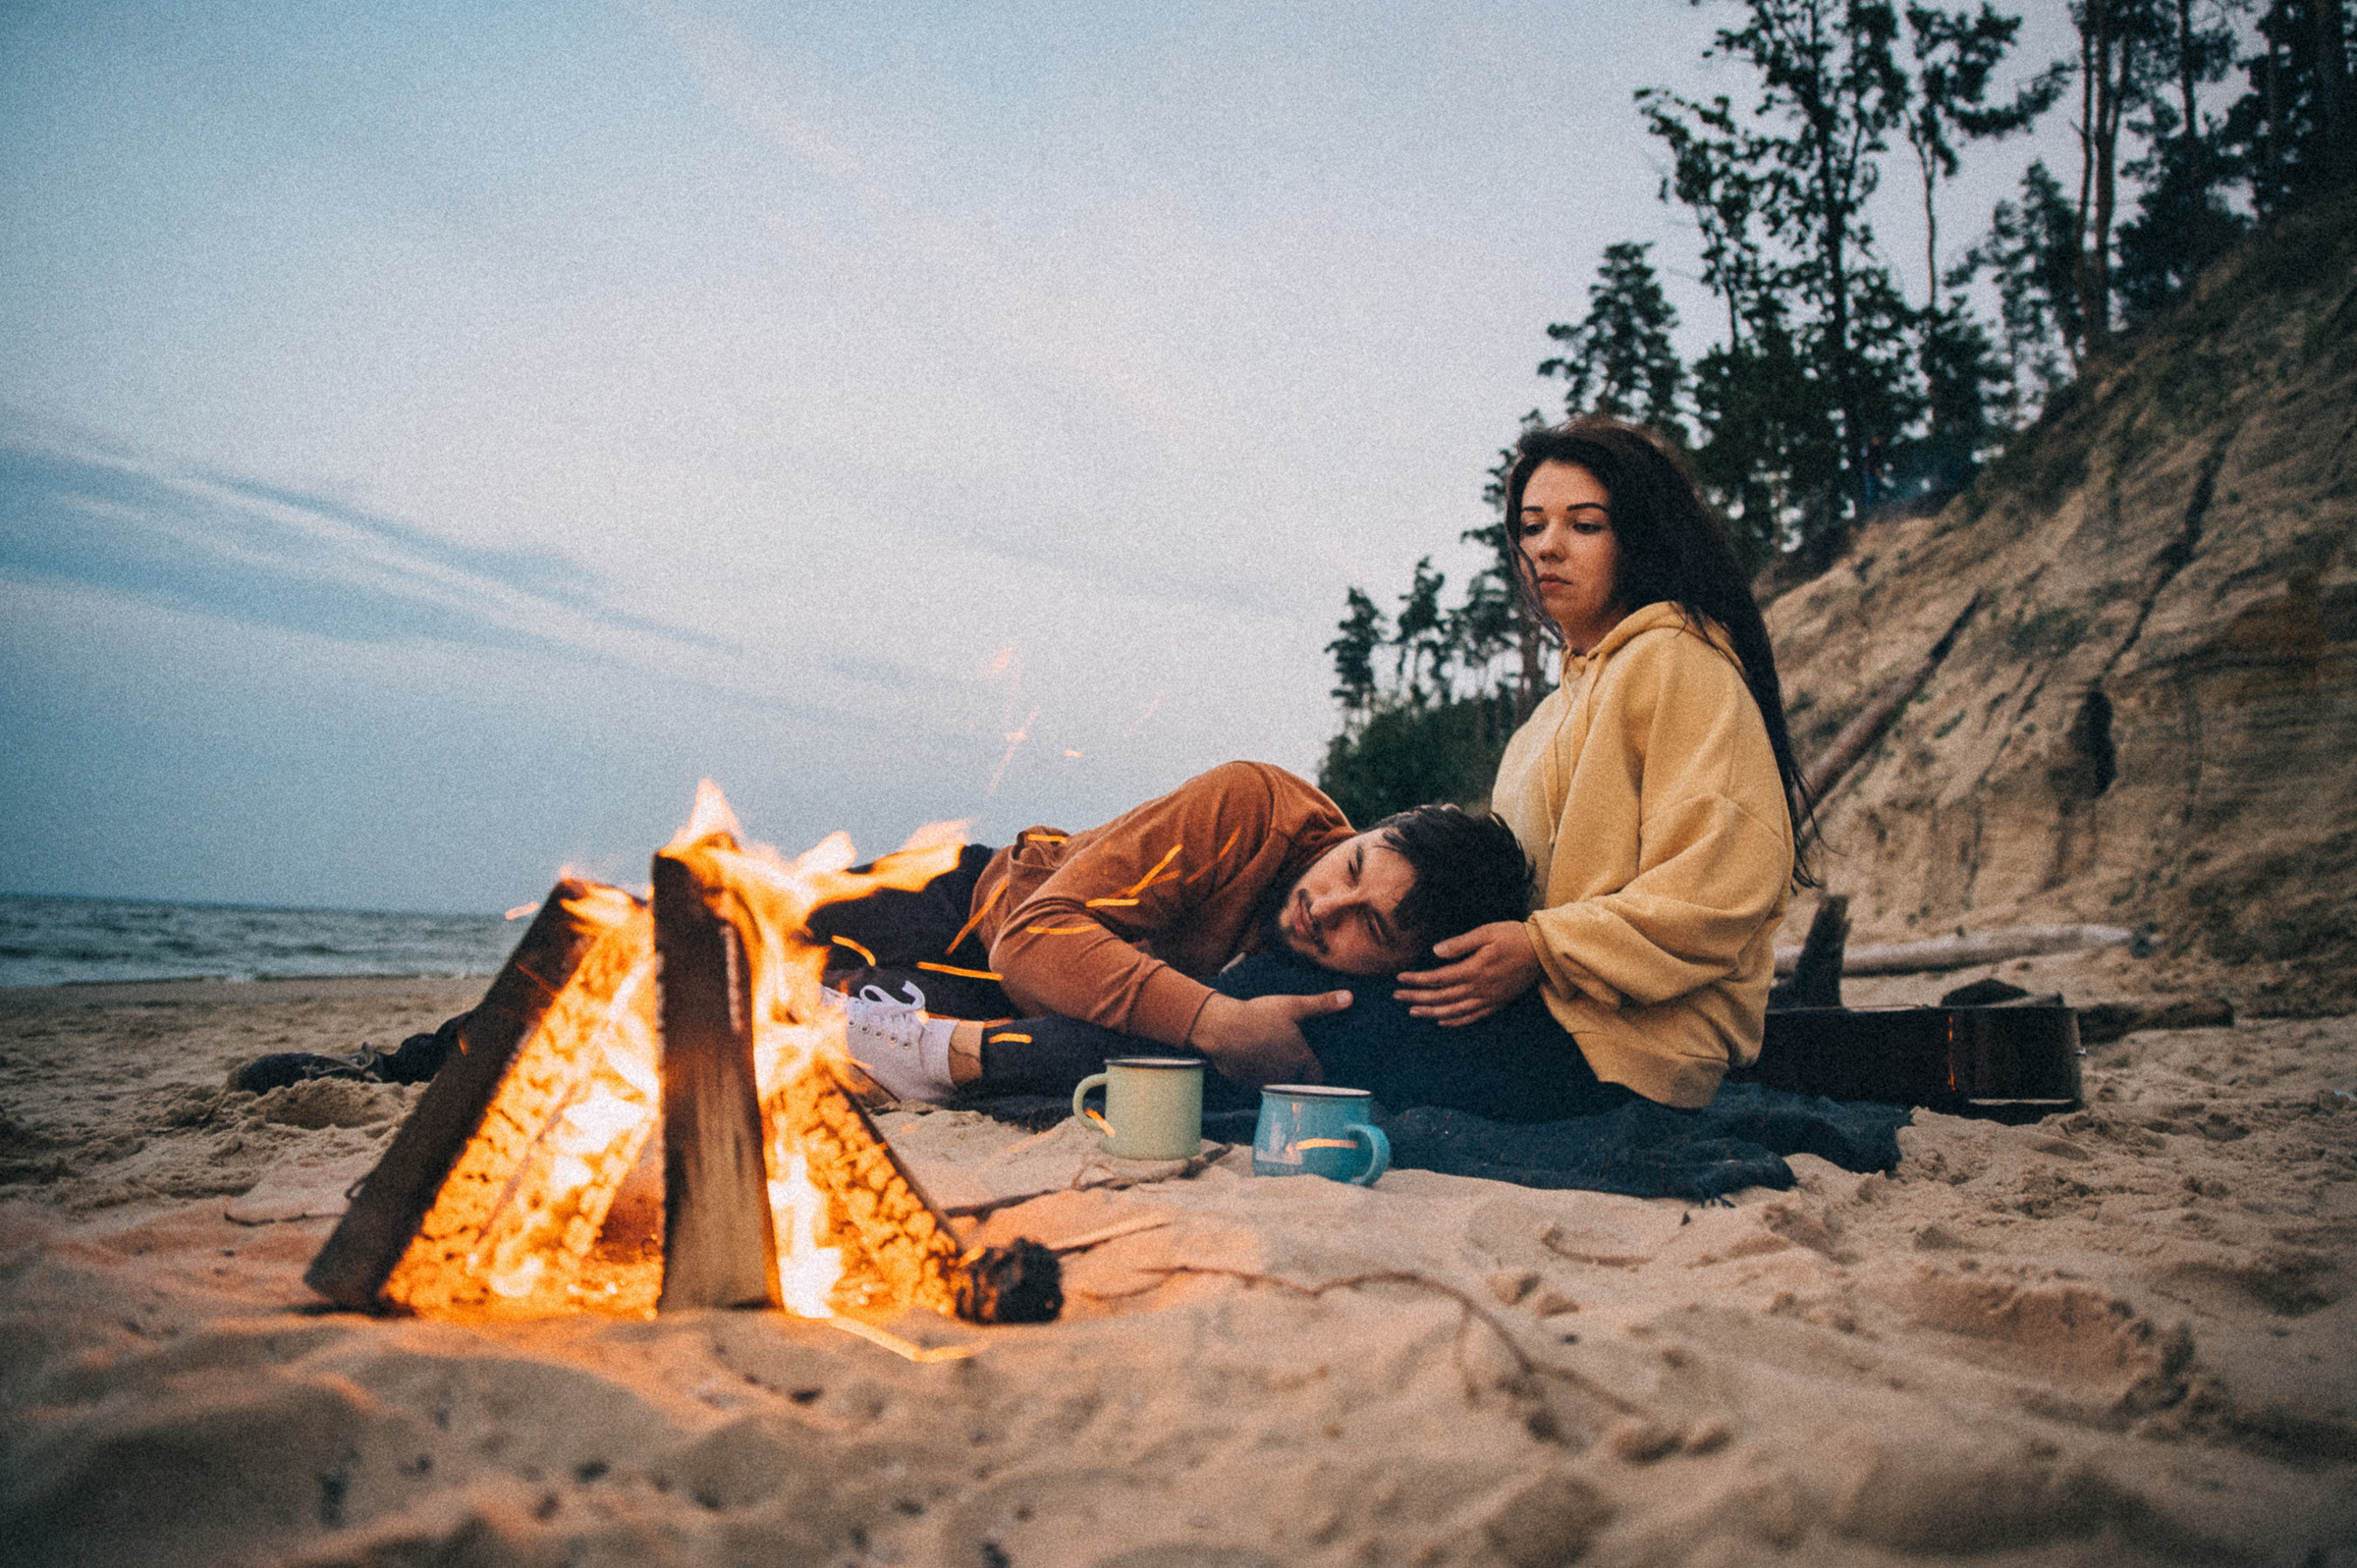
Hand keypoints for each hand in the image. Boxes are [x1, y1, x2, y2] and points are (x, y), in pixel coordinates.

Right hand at [1186, 991, 1347, 1085]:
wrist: (1221, 1027)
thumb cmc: (1258, 1015)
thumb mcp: (1293, 1005)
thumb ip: (1322, 1004)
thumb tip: (1350, 997)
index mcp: (1300, 1059)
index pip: (1316, 1076)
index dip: (1313, 1068)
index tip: (1306, 1060)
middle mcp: (1285, 1076)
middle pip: (1297, 1081)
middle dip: (1293, 1072)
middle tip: (1283, 1053)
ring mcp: (1264, 1082)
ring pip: (1276, 1083)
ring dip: (1274, 1075)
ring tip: (1265, 1054)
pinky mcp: (1245, 1085)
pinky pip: (1255, 1084)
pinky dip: (1254, 1076)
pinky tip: (1248, 1059)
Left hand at [1394, 921, 1541, 1025]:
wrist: (1543, 952)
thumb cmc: (1514, 937)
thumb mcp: (1486, 932)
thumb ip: (1460, 944)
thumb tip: (1435, 952)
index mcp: (1474, 970)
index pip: (1438, 978)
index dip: (1417, 980)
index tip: (1400, 979)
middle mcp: (1479, 988)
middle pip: (1441, 997)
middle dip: (1416, 997)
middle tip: (1397, 997)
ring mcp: (1488, 999)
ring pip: (1454, 1011)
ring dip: (1431, 1013)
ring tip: (1413, 1012)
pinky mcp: (1497, 1003)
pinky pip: (1473, 1017)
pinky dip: (1455, 1021)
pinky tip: (1442, 1021)